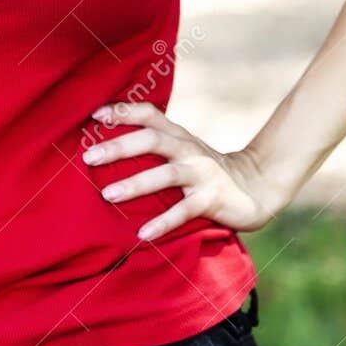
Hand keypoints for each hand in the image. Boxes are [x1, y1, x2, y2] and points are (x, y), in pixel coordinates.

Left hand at [83, 102, 285, 236]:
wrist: (256, 188)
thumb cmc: (205, 171)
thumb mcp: (183, 151)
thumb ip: (155, 145)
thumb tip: (107, 148)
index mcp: (178, 135)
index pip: (149, 114)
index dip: (122, 111)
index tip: (93, 115)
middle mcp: (189, 149)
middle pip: (152, 139)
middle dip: (119, 146)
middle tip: (89, 157)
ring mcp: (202, 173)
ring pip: (166, 174)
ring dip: (135, 184)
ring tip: (107, 195)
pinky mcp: (212, 199)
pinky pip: (184, 211)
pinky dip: (163, 222)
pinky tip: (143, 234)